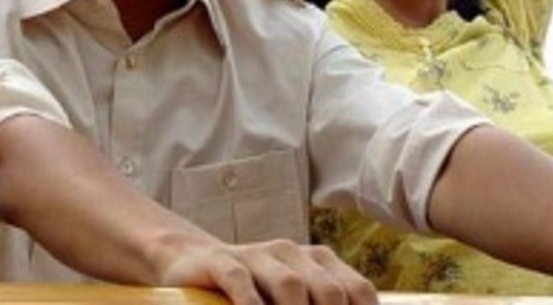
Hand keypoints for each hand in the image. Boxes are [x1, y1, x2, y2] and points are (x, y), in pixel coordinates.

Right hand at [159, 238, 376, 304]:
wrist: (194, 261)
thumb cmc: (254, 291)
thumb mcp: (291, 301)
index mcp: (318, 261)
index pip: (358, 291)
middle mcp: (291, 252)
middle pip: (329, 291)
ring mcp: (256, 254)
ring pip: (290, 285)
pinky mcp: (222, 261)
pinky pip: (240, 280)